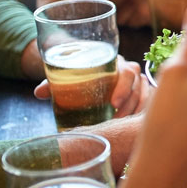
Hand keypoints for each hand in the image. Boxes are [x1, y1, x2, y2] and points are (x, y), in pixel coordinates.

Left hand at [33, 57, 148, 116]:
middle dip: (130, 105)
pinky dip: (143, 111)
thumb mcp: (64, 74)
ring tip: (121, 125)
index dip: (124, 87)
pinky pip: (148, 101)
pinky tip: (133, 123)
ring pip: (145, 94)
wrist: (82, 64)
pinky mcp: (139, 92)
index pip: (128, 71)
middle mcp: (128, 69)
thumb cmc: (75, 70)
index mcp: (114, 61)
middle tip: (115, 121)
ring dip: (135, 111)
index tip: (113, 103)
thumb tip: (39, 93)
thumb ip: (53, 82)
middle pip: (139, 85)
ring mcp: (136, 81)